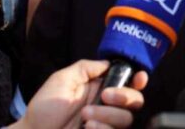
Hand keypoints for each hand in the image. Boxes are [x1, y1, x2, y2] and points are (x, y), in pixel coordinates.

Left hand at [12, 60, 147, 128]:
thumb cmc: (44, 107)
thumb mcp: (62, 79)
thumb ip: (86, 68)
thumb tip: (108, 63)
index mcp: (99, 88)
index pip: (127, 82)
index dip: (138, 80)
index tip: (139, 78)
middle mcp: (106, 105)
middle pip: (135, 100)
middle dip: (124, 96)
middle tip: (105, 96)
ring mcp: (105, 123)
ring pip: (126, 119)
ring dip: (107, 115)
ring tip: (85, 117)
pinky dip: (103, 128)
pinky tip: (87, 127)